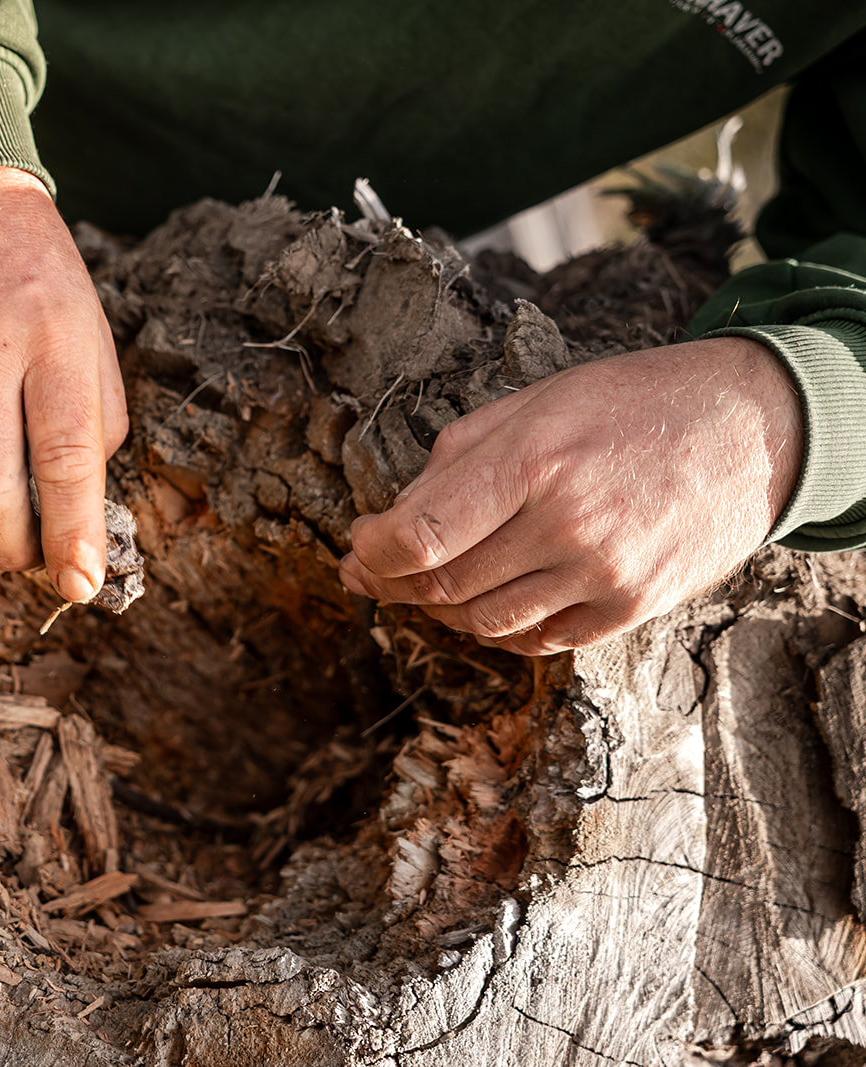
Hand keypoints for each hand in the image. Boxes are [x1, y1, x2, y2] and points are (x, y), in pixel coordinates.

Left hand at [337, 337, 802, 654]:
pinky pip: (538, 641)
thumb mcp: (534, 403)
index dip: (373, 551)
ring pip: (484, 622)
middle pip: (444, 585)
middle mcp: (569, 525)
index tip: (356, 547)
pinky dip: (497, 629)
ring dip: (439, 609)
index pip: (420, 535)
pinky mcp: (631, 610)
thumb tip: (391, 515)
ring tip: (424, 585)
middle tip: (370, 572)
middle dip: (393, 583)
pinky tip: (484, 603)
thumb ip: (456, 459)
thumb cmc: (632, 404)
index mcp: (535, 461)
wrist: (751, 430)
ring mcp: (604, 576)